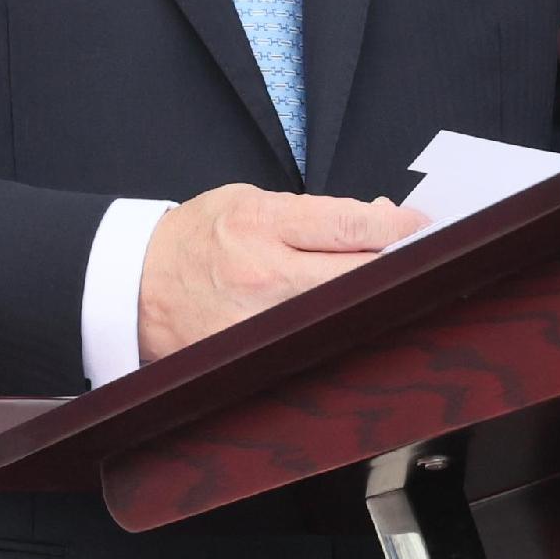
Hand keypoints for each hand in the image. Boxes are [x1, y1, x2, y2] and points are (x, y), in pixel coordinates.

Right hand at [135, 184, 426, 363]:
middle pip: (360, 272)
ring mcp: (261, 322)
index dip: (398, 225)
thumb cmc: (194, 240)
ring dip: (377, 300)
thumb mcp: (247, 202)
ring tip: (393, 290)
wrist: (134, 287)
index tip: (421, 226)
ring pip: (345, 312)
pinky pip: (315, 343)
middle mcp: (264, 274)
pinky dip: (341, 331)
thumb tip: (377, 216)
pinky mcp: (256, 356)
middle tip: (425, 258)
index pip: (350, 223)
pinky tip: (353, 323)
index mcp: (261, 223)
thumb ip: (311, 212)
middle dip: (401, 263)